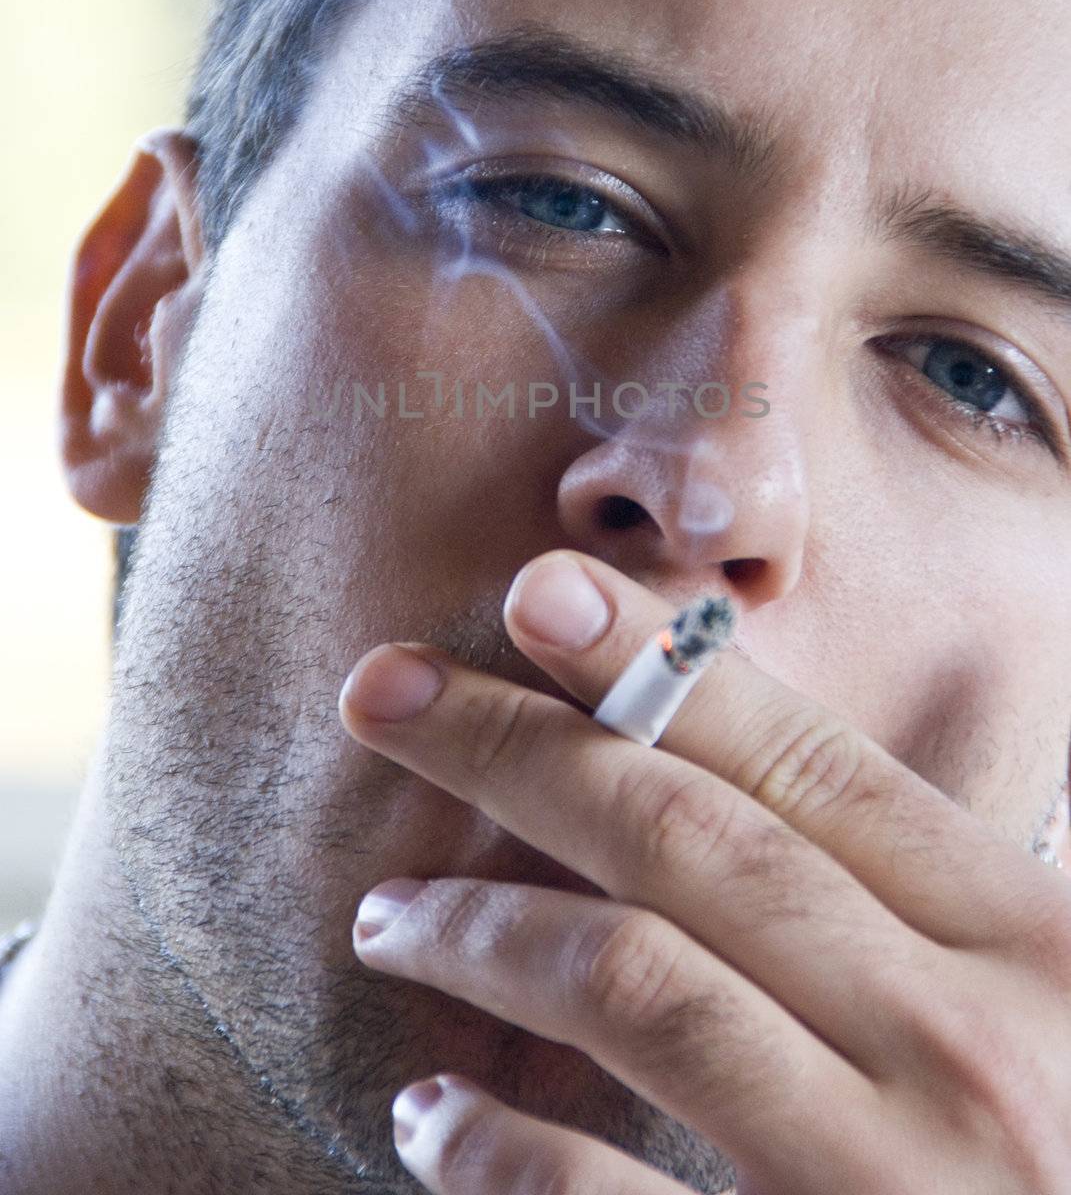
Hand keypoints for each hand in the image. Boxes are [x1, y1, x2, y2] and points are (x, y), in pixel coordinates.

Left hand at [338, 551, 1070, 1193]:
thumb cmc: (1063, 1152)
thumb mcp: (1043, 1010)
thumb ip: (920, 914)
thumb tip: (722, 777)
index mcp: (1028, 947)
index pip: (810, 764)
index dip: (659, 668)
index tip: (536, 596)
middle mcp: (963, 1047)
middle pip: (694, 844)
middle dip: (519, 750)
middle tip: (384, 695)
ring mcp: (886, 1186)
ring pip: (637, 987)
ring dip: (481, 929)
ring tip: (386, 915)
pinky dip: (500, 1153)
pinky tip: (434, 1120)